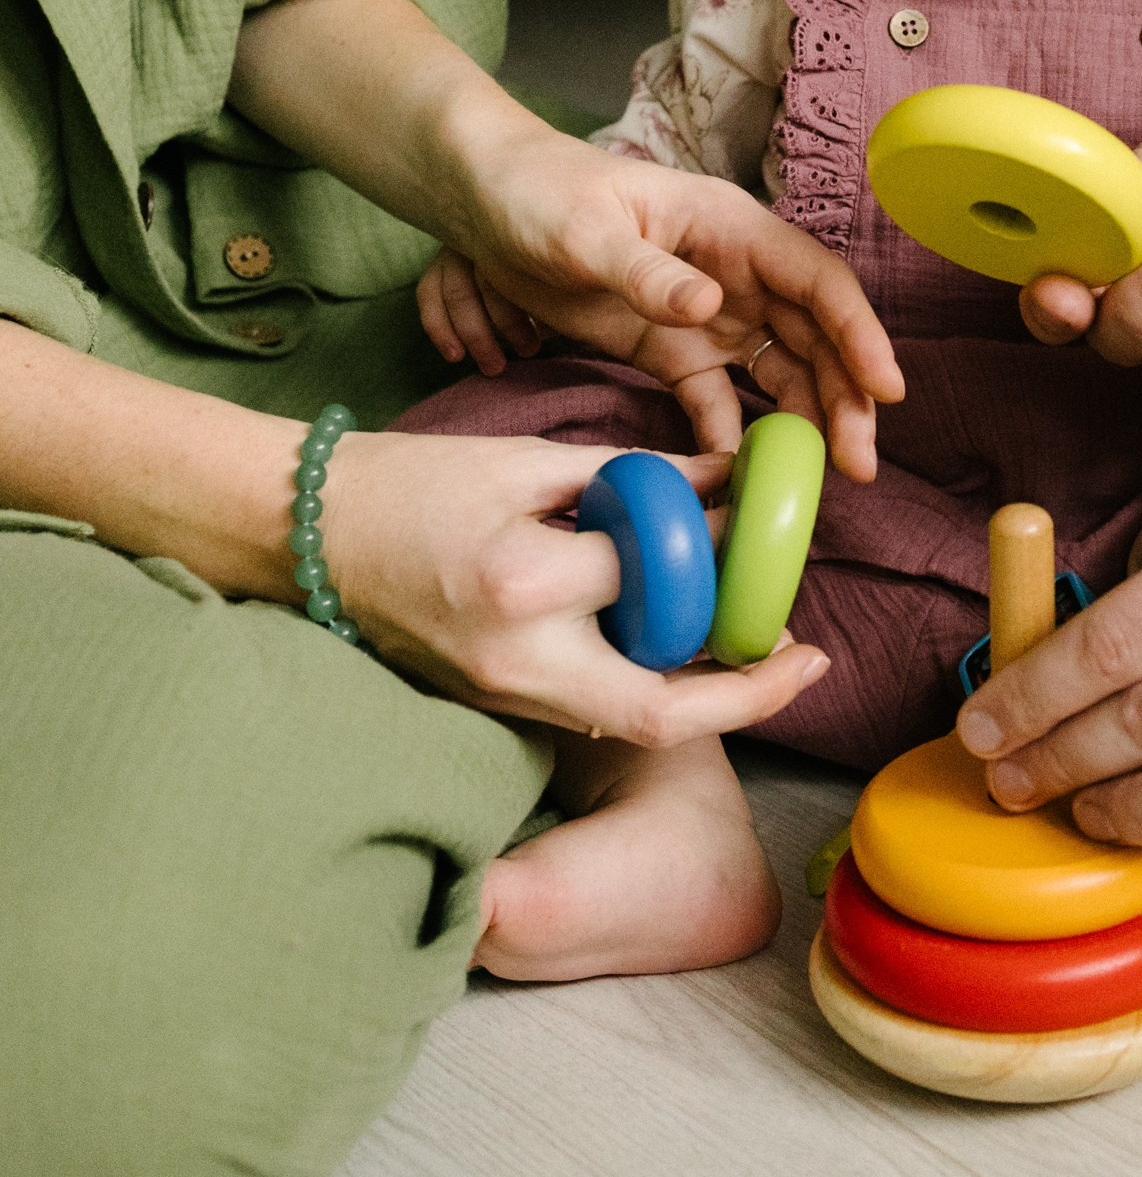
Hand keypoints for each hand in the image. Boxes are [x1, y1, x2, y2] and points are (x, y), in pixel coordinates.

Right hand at [319, 429, 830, 742]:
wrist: (301, 534)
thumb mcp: (527, 460)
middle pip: (662, 708)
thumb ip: (635, 475)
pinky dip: (644, 682)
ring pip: (631, 717)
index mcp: (524, 578)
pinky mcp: (492, 706)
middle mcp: (517, 656)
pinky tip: (681, 647)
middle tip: (805, 656)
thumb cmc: (409, 482)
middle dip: (746, 691)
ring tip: (757, 648)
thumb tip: (729, 477)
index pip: (657, 577)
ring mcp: (501, 693)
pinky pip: (589, 705)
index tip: (771, 533)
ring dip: (703, 693)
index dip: (725, 551)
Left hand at [435, 122, 902, 478]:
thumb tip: (713, 307)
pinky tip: (743, 476)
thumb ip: (646, 271)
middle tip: (859, 466)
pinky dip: (737, 435)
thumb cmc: (539, 193)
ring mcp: (709, 312)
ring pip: (781, 370)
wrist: (485, 199)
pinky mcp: (673, 348)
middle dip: (845, 396)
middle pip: (814, 335)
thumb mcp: (585, 230)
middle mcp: (736, 271)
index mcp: (731, 228)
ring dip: (808, 422)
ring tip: (822, 482)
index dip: (859, 334)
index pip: (818, 281)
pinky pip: (720, 396)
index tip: (886, 390)